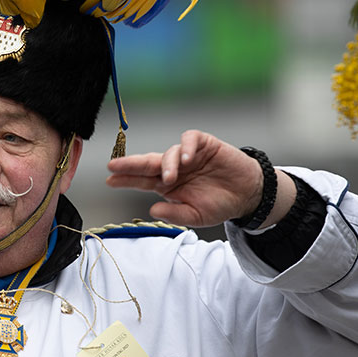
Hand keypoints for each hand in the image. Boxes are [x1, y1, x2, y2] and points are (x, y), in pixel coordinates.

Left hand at [106, 130, 287, 227]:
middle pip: (148, 163)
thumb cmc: (219, 204)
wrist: (248, 196)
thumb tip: (152, 209)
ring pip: (168, 153)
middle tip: (114, 166)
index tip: (109, 181)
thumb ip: (175, 213)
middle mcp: (173, 168)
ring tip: (169, 179)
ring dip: (166, 164)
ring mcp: (187, 155)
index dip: (126, 179)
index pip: (141, 180)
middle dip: (130, 164)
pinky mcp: (204, 145)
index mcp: (167, 185)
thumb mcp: (196, 216)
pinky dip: (185, 146)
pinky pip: (190, 139)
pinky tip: (186, 159)